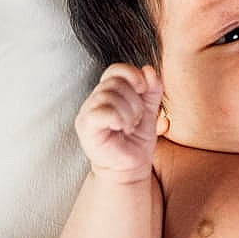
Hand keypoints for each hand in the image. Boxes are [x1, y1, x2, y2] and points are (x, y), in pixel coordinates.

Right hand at [75, 63, 163, 183]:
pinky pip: (101, 112)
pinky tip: (122, 128)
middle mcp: (94, 100)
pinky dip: (118, 118)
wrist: (131, 168)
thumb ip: (152, 89)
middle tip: (136, 118)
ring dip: (128, 111)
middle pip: (114, 82)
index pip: (115, 70)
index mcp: (107, 93)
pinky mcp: (86, 127)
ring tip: (130, 126)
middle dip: (134, 100)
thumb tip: (149, 70)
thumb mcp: (149, 110)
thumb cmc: (136, 140)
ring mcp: (87, 113)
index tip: (144, 90)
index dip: (132, 75)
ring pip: (108, 95)